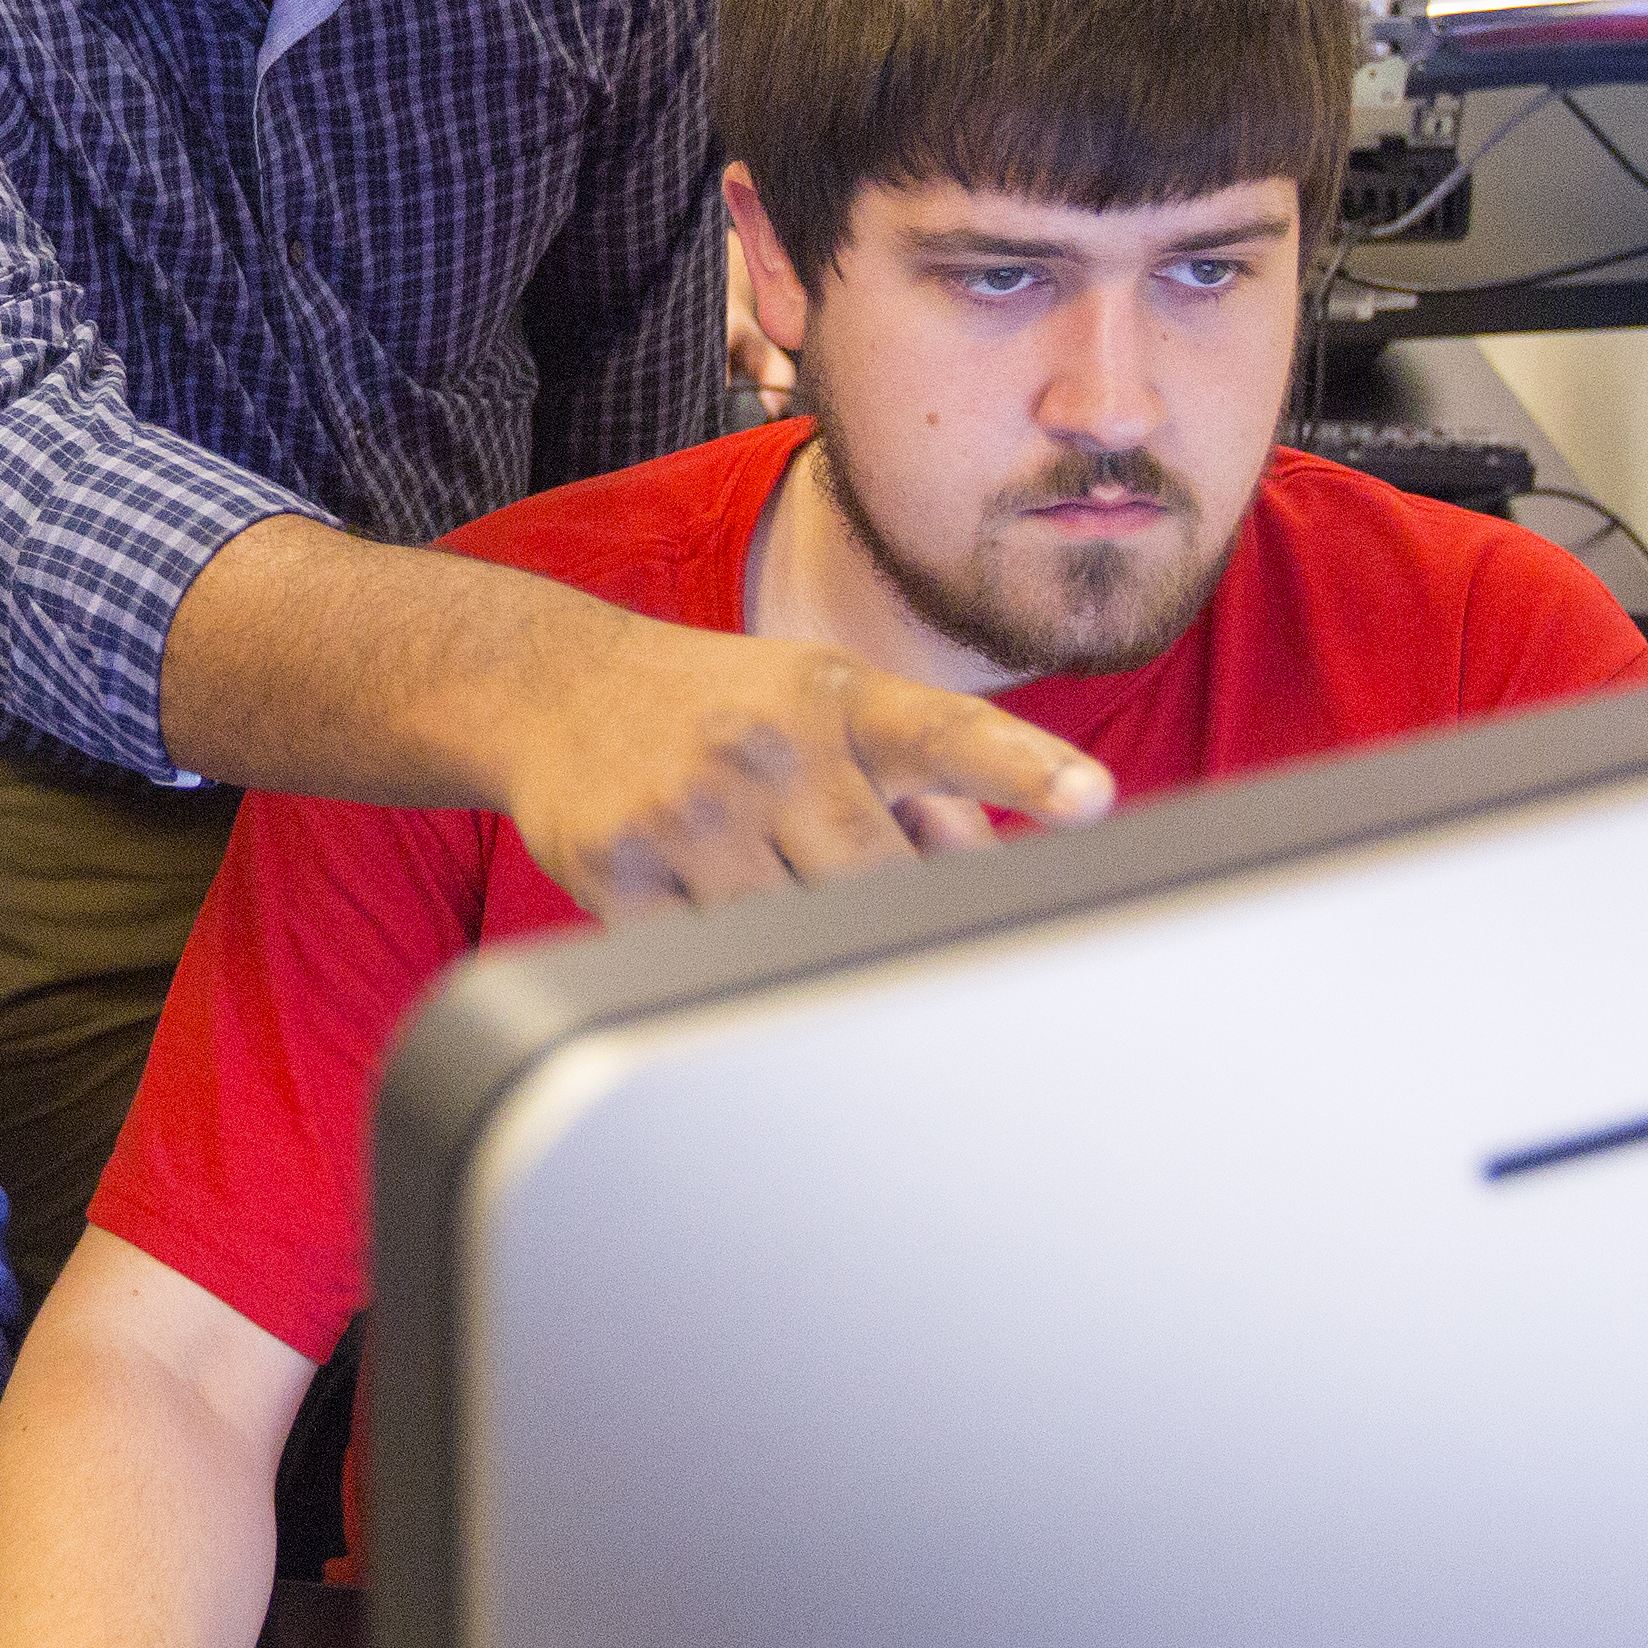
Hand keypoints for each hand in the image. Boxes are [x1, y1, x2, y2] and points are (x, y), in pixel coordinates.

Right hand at [489, 619, 1109, 916]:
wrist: (555, 685)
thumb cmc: (726, 709)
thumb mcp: (831, 712)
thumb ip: (931, 795)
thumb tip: (997, 891)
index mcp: (842, 701)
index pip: (950, 735)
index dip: (1026, 773)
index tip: (1092, 804)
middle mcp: (768, 743)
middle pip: (877, 883)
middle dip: (888, 916)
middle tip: (875, 918)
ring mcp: (689, 805)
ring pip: (788, 936)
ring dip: (793, 939)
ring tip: (754, 876)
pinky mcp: (617, 867)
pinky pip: (699, 962)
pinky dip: (712, 956)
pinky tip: (687, 896)